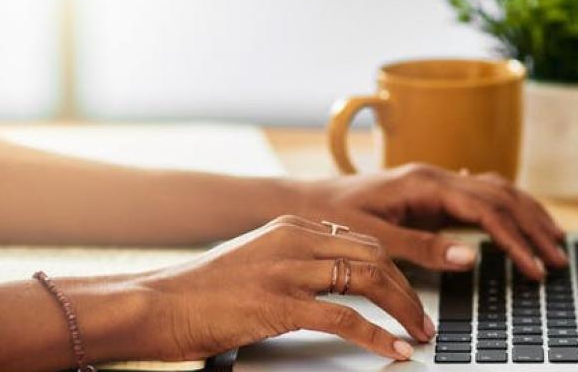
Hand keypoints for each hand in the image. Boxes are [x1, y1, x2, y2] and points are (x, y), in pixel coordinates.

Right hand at [134, 215, 434, 361]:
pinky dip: (378, 336)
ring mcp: (287, 270)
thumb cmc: (199, 292)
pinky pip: (345, 319)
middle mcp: (294, 240)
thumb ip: (292, 262)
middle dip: (408, 290)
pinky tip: (393, 349)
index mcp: (290, 226)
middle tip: (424, 319)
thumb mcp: (254, 261)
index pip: (362, 241)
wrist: (154, 303)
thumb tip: (332, 282)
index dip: (396, 269)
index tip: (411, 294)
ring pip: (369, 281)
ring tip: (419, 334)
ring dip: (403, 311)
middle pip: (375, 256)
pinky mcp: (278, 303)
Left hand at [295, 163, 566, 278]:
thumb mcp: (373, 238)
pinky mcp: (430, 193)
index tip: (534, 267)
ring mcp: (434, 182)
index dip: (515, 240)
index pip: (486, 209)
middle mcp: (435, 176)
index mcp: (423, 183)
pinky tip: (520, 220)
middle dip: (533, 227)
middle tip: (558, 259)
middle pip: (501, 196)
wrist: (302, 202)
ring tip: (553, 241)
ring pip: (496, 191)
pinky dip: (507, 208)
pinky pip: (480, 195)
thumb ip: (422, 248)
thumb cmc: (330, 218)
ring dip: (527, 215)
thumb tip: (472, 258)